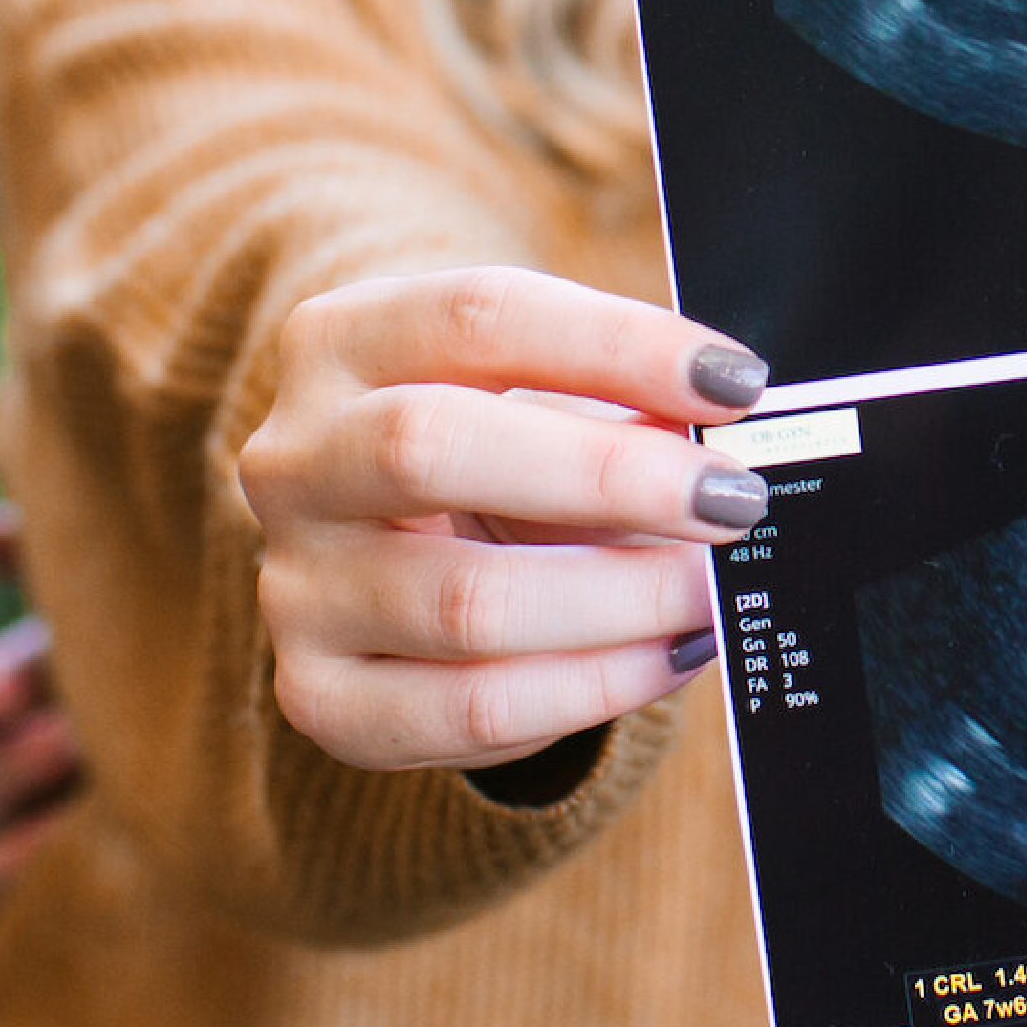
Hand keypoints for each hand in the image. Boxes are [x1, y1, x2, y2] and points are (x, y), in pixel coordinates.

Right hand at [242, 268, 771, 773]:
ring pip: (466, 602)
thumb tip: (726, 450)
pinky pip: (475, 709)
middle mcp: (292, 459)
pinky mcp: (321, 698)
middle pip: (429, 447)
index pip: (477, 317)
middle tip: (733, 499)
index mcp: (339, 342)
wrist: (391, 554)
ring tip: (711, 591)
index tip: (734, 383)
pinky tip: (668, 654)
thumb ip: (618, 407)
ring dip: (621, 599)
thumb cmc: (494, 451)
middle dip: (607, 476)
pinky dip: (595, 686)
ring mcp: (295, 586)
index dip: (616, 346)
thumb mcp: (540, 400)